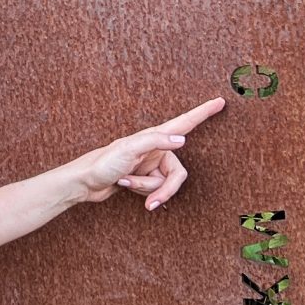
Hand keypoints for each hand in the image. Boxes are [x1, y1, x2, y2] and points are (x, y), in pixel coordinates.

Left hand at [65, 98, 224, 210]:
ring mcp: (151, 165)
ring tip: (126, 183)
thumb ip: (156, 141)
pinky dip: (143, 192)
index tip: (220, 102)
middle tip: (152, 202)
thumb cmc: (103, 162)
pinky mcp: (144, 179)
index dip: (203, 113)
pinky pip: (155, 191)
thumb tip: (182, 140)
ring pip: (166, 185)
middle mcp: (156, 149)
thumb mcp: (128, 149)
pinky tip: (126, 186)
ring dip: (147, 190)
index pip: (185, 123)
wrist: (85, 182)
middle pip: (178, 174)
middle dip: (164, 190)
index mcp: (155, 136)